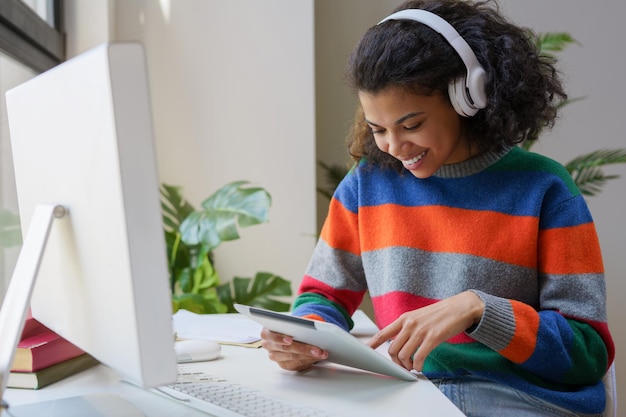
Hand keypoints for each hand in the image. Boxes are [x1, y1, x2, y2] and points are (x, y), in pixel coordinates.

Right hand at [260, 327, 327, 370]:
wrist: (286, 334)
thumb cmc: (287, 326)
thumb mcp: (287, 322)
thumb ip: (293, 323)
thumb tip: (309, 326)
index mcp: (266, 333)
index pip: (272, 337)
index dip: (280, 338)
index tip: (290, 340)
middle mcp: (268, 346)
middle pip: (286, 349)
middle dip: (303, 349)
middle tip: (317, 349)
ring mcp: (275, 357)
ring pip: (293, 358)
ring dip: (309, 356)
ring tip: (321, 353)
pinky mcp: (283, 364)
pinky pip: (296, 364)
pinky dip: (308, 360)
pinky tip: (316, 357)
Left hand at [367, 291, 483, 371]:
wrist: (460, 307)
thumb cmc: (440, 314)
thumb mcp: (419, 316)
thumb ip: (408, 327)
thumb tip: (399, 342)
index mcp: (404, 318)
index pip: (384, 333)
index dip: (373, 343)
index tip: (366, 351)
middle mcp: (409, 324)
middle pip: (392, 349)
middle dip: (395, 362)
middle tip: (403, 366)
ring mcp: (420, 331)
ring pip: (403, 355)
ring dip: (407, 366)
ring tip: (413, 367)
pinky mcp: (433, 338)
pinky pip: (419, 357)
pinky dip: (418, 366)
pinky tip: (421, 366)